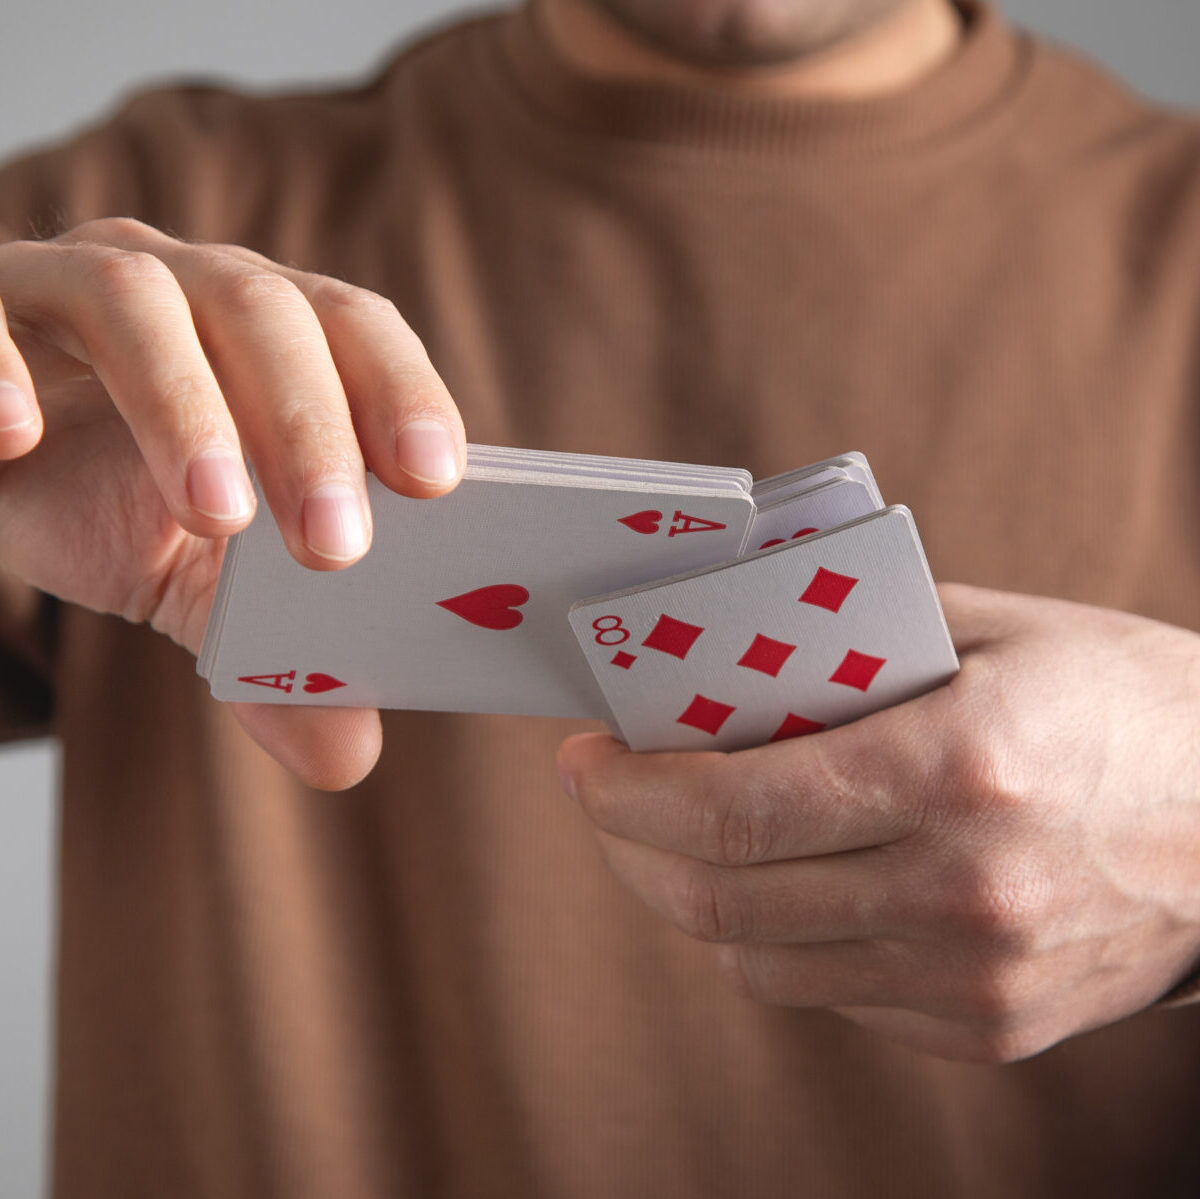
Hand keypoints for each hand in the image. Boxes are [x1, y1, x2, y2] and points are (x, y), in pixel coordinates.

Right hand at [0, 218, 465, 787]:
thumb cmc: (108, 503)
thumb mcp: (203, 587)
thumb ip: (274, 661)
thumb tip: (348, 756)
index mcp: (261, 336)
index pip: (353, 328)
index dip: (402, 391)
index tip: (436, 479)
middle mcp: (176, 287)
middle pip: (262, 311)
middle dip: (308, 427)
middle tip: (335, 543)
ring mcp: (61, 284)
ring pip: (134, 300)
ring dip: (184, 408)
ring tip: (213, 515)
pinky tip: (15, 439)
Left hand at [557, 584, 1199, 1061]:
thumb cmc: (1117, 699)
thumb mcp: (986, 631)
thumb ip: (845, 644)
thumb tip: (713, 664)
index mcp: (959, 769)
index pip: (736, 808)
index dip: (630, 792)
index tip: (583, 761)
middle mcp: (962, 892)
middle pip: (725, 901)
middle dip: (630, 847)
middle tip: (605, 796)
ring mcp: (975, 979)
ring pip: (759, 961)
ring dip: (691, 895)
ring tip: (680, 833)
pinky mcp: (985, 1028)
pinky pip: (827, 992)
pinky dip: (776, 936)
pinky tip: (786, 878)